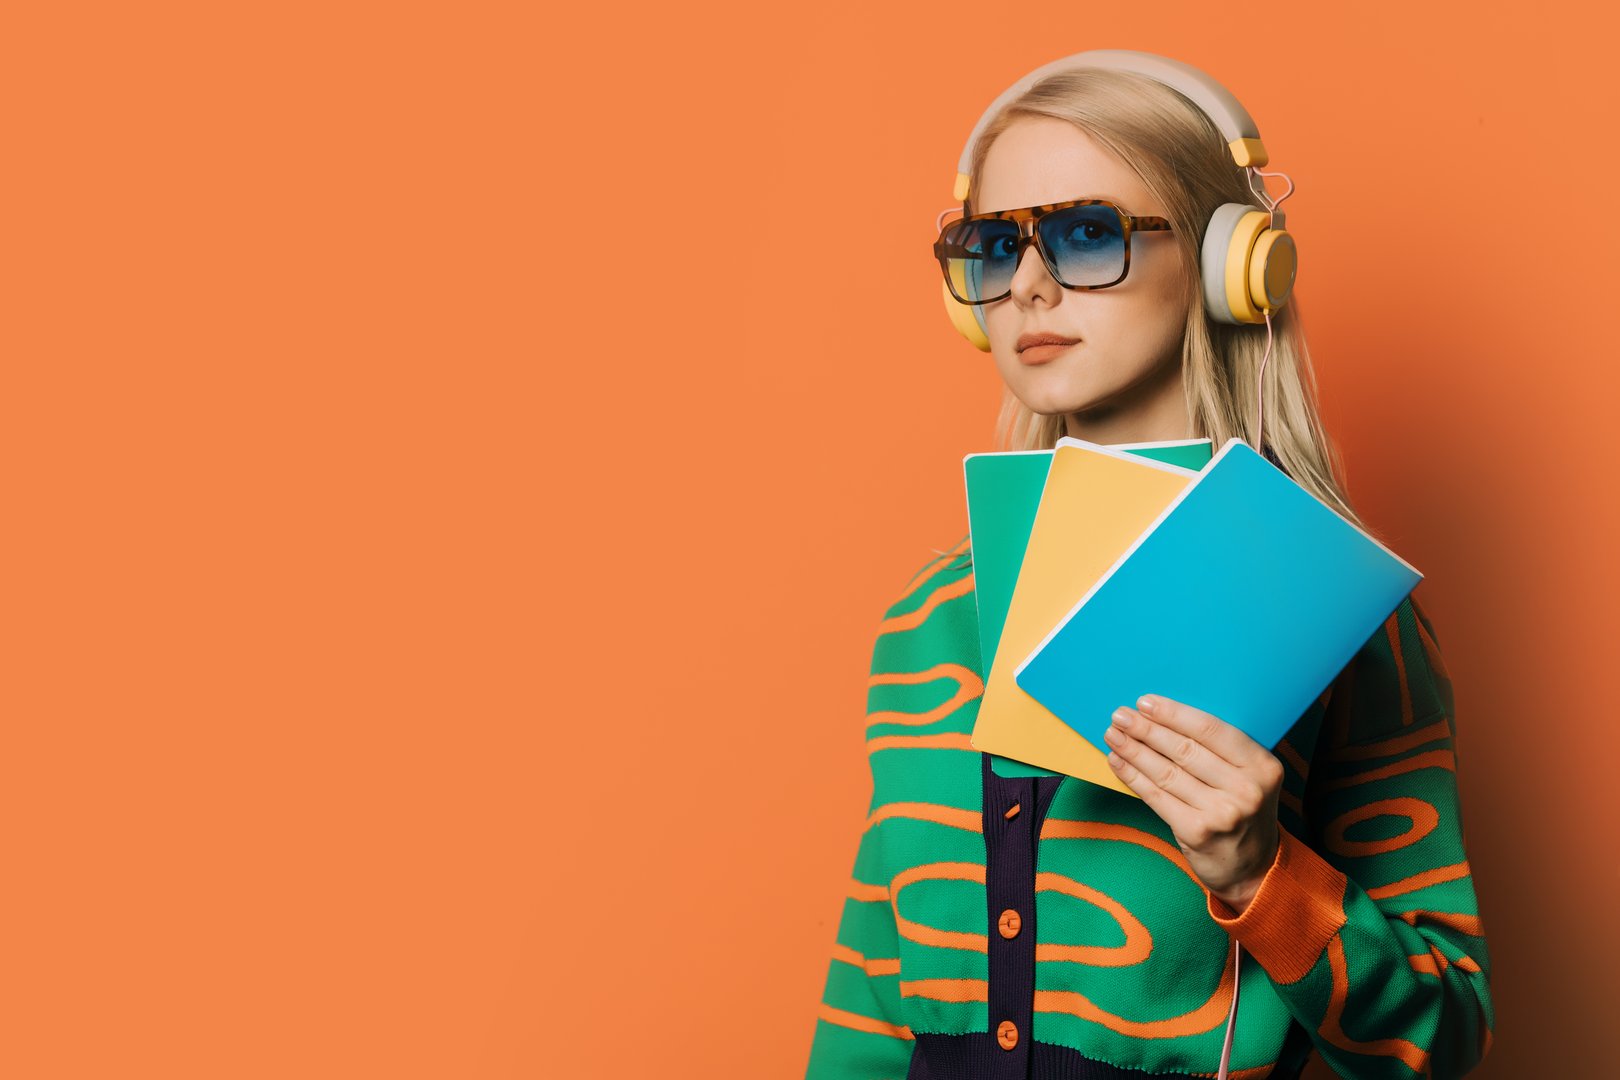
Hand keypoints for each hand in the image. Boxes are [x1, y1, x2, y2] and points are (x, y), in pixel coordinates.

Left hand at [1102, 694, 1283, 913]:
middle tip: (1120, 715)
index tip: (1145, 702)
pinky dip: (1133, 776)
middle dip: (1146, 729)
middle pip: (1184, 749)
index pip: (1211, 730)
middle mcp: (1246, 789)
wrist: (1254, 867)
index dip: (1173, 714)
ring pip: (1166, 772)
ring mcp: (1222, 813)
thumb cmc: (1243, 810)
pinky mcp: (1197, 832)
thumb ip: (1221, 751)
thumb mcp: (1249, 777)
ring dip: (1133, 750)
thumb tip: (1164, 716)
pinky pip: (1156, 796)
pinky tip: (1117, 762)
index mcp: (1263, 766)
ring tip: (1113, 735)